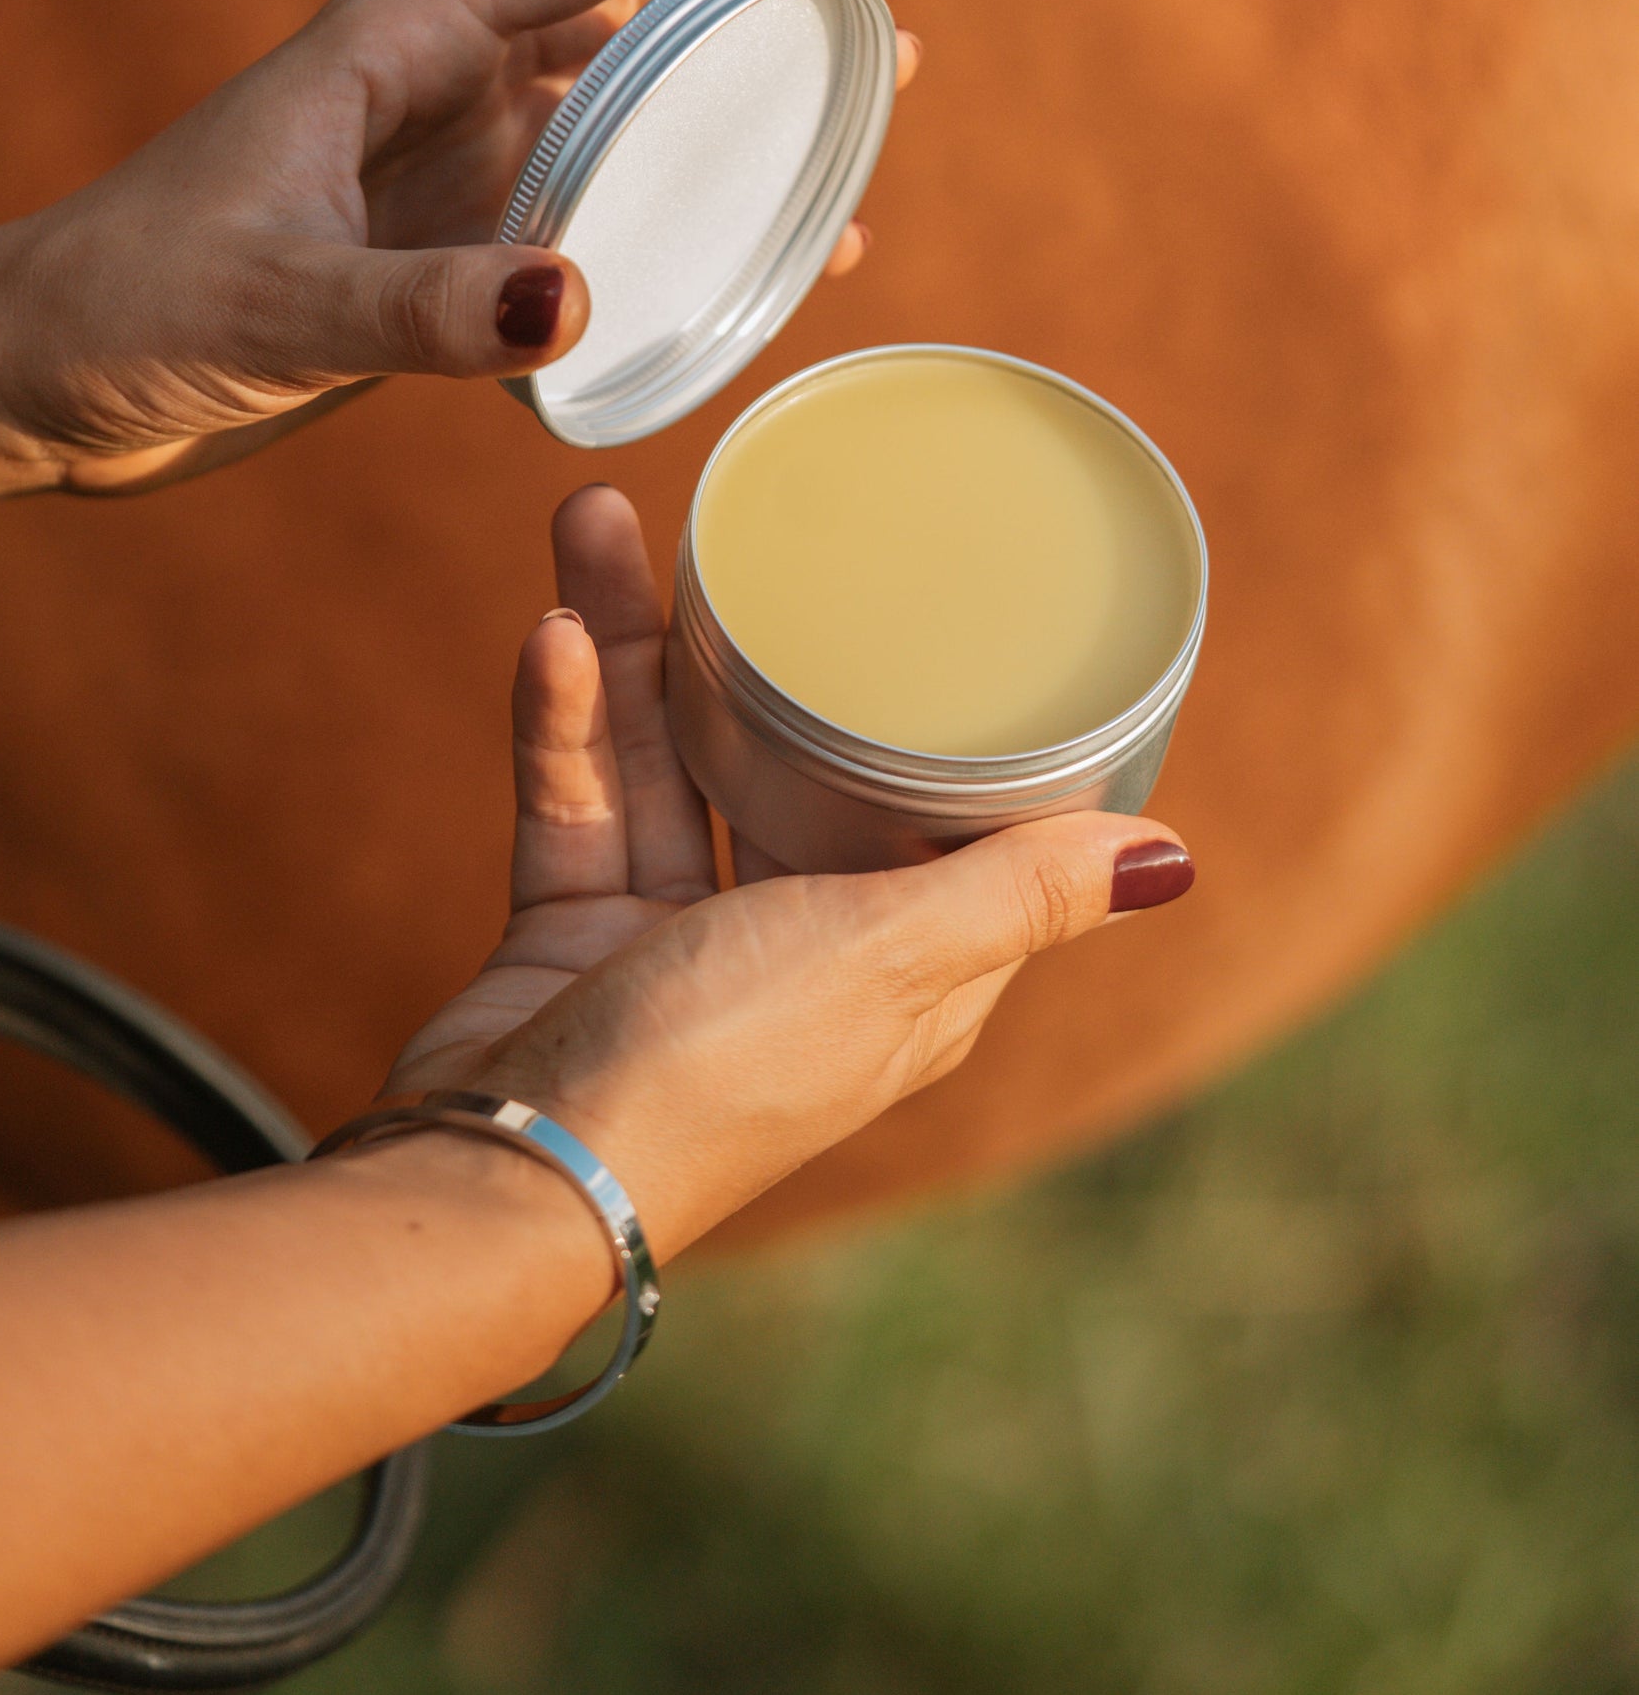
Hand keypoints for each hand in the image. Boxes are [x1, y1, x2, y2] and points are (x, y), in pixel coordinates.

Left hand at [0, 0, 915, 533]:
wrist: (45, 378)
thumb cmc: (131, 309)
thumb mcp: (275, 305)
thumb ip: (419, 307)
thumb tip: (578, 307)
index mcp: (404, 37)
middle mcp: (442, 81)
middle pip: (641, 9)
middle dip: (774, 15)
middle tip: (894, 49)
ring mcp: (449, 165)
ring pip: (627, 117)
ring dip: (736, 129)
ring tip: (853, 156)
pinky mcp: (444, 248)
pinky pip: (592, 217)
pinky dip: (676, 232)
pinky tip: (746, 273)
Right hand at [383, 487, 1193, 1261]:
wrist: (519, 1170)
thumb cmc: (724, 1070)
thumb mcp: (892, 958)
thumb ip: (1017, 891)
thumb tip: (1175, 860)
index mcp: (908, 964)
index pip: (944, 815)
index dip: (937, 711)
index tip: (924, 591)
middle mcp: (803, 943)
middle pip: (786, 760)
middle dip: (745, 647)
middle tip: (722, 525)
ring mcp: (681, 937)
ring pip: (666, 759)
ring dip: (628, 647)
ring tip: (601, 524)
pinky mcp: (579, 929)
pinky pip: (584, 798)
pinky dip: (567, 724)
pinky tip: (554, 636)